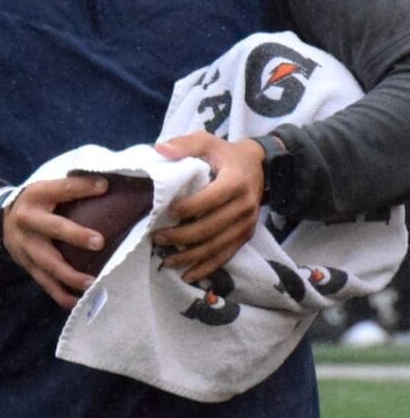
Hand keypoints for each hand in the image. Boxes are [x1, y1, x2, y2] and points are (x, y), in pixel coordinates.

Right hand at [1, 176, 115, 307]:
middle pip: (52, 228)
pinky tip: (76, 302)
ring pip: (47, 262)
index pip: (61, 189)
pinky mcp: (27, 265)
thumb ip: (71, 188)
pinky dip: (60, 294)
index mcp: (36, 196)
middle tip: (99, 242)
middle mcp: (28, 220)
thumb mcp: (46, 189)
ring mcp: (25, 246)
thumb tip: (109, 184)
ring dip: (69, 275)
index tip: (104, 186)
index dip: (81, 187)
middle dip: (75, 235)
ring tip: (91, 283)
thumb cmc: (36, 203)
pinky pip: (44, 282)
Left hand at [152, 133, 263, 282]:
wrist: (260, 166)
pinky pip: (226, 254)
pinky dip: (207, 267)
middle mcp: (244, 205)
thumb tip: (161, 149)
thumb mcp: (207, 142)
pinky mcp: (245, 234)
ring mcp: (246, 223)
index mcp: (235, 182)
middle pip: (211, 227)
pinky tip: (188, 275)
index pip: (210, 199)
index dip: (188, 207)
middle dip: (182, 236)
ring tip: (166, 260)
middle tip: (157, 238)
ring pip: (217, 245)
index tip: (166, 211)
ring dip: (191, 256)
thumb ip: (185, 144)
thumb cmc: (225, 154)